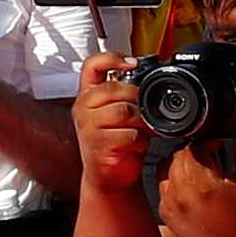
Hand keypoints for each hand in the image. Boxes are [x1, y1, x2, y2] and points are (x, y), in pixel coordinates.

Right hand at [73, 50, 148, 193]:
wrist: (110, 177)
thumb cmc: (118, 142)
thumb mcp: (120, 113)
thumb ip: (127, 96)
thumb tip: (152, 82)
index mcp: (88, 94)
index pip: (93, 65)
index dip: (112, 59)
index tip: (133, 64)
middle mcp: (83, 106)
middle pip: (115, 89)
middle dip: (138, 100)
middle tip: (147, 114)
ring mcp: (87, 126)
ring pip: (123, 111)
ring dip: (141, 122)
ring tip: (144, 131)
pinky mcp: (96, 144)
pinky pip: (127, 134)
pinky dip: (140, 140)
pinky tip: (138, 145)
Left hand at [148, 120, 235, 236]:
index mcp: (204, 185)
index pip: (192, 148)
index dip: (205, 142)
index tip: (215, 144)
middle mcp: (183, 195)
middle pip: (176, 157)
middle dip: (192, 153)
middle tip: (209, 157)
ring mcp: (172, 207)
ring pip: (165, 171)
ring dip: (180, 167)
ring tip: (200, 172)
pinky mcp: (168, 217)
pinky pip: (162, 189)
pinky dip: (173, 184)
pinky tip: (192, 189)